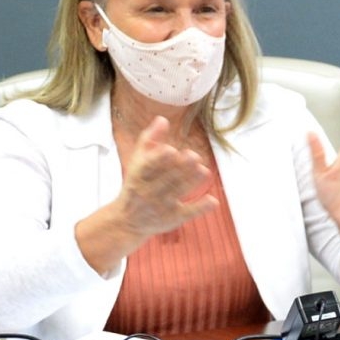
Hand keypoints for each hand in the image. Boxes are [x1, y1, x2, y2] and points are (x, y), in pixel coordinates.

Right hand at [115, 116, 217, 237]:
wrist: (127, 221)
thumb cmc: (136, 184)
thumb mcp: (138, 162)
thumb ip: (150, 140)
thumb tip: (163, 119)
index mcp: (138, 176)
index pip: (148, 167)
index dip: (158, 159)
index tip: (171, 150)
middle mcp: (149, 191)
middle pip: (165, 178)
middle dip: (179, 168)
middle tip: (194, 156)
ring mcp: (162, 206)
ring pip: (177, 193)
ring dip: (191, 181)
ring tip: (203, 170)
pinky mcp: (173, 218)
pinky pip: (188, 213)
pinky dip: (200, 207)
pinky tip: (212, 200)